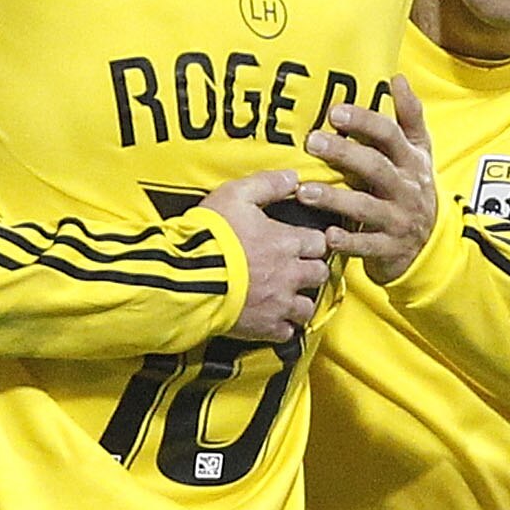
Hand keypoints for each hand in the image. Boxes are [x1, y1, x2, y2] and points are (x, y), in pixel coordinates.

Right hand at [205, 168, 349, 343]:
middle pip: (320, 274)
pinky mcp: (264, 326)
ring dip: (300, 301)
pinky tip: (272, 319)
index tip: (303, 243)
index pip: (319, 242)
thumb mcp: (236, 194)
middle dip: (312, 270)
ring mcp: (278, 302)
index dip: (312, 241)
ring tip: (287, 297)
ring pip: (307, 307)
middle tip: (298, 269)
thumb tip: (293, 177)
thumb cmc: (211, 235)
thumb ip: (267, 184)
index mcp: (287, 241)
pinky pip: (286, 332)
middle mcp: (290, 273)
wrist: (190, 275)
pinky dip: (282, 327)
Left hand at [302, 77, 438, 283]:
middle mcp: (406, 188)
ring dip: (334, 199)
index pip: (390, 135)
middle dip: (344, 154)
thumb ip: (409, 116)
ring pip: (365, 207)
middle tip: (311, 142)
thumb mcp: (419, 152)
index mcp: (411, 160)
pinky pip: (366, 245)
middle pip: (375, 167)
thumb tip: (398, 77)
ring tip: (303, 191)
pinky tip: (327, 236)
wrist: (430, 242)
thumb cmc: (413, 188)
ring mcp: (398, 219)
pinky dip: (347, 242)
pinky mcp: (389, 248)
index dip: (364, 122)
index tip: (334, 112)